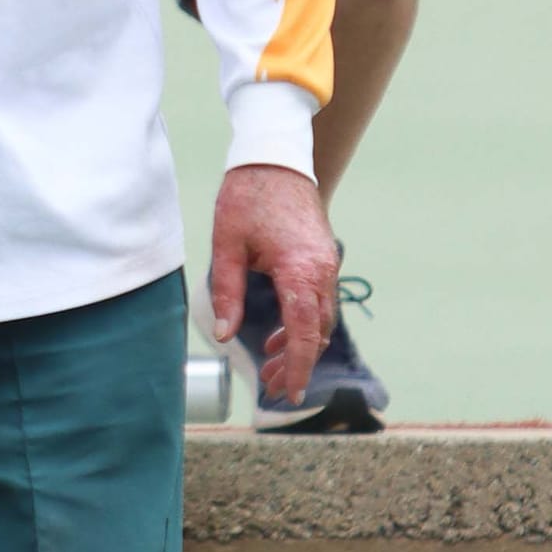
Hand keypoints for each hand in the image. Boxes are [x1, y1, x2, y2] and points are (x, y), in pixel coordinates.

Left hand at [208, 164, 337, 406]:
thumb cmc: (247, 198)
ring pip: (321, 319)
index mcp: (299, 270)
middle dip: (298, 363)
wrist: (274, 159)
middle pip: (318, 332)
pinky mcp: (323, 258)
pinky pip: (319, 301)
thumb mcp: (226, 247)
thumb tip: (224, 334)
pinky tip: (279, 335)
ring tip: (271, 366)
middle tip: (271, 386)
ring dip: (301, 345)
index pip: (306, 332)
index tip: (290, 392)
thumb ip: (227, 293)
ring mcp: (327, 264)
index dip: (299, 366)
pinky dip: (304, 324)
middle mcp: (322, 270)